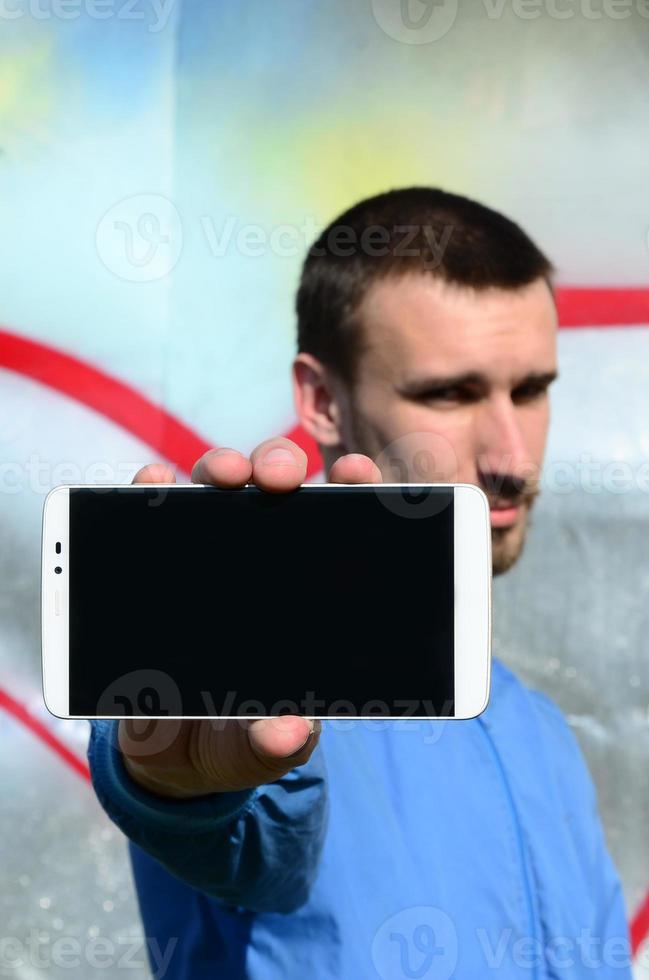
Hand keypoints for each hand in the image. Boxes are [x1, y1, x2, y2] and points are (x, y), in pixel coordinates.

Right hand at [118, 438, 382, 797]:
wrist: (173, 751)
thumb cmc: (239, 736)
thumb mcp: (261, 745)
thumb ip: (274, 742)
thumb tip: (288, 733)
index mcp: (309, 592)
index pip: (342, 524)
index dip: (354, 489)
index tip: (356, 473)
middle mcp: (261, 558)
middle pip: (277, 489)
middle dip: (281, 467)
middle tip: (279, 478)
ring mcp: (207, 552)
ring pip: (219, 486)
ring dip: (224, 467)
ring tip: (226, 474)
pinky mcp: (156, 559)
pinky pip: (154, 509)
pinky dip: (154, 485)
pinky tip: (155, 480)